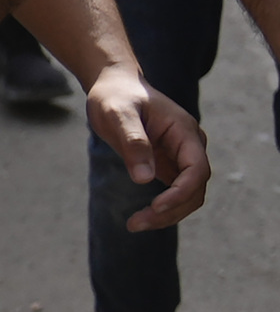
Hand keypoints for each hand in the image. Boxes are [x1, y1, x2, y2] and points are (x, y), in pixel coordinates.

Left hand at [87, 65, 209, 229]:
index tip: (155, 206)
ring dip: (167, 214)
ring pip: (188, 194)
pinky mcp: (169, 163)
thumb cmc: (115, 96)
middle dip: (171, 210)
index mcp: (184, 131)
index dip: (181, 192)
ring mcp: (181, 156)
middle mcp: (190, 145)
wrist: (114, 86)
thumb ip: (133, 142)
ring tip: (134, 224)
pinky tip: (141, 217)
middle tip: (135, 224)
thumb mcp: (118, 114)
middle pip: (195, 188)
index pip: (197, 169)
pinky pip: (175, 192)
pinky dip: (162, 207)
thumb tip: (145, 179)